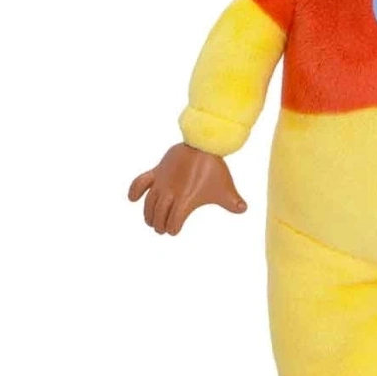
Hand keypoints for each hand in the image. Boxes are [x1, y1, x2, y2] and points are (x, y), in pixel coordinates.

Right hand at [128, 143, 246, 234]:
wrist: (204, 144)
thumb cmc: (214, 168)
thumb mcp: (225, 187)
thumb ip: (233, 202)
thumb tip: (244, 209)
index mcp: (187, 200)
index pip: (174, 222)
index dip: (173, 228)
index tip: (174, 231)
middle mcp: (172, 193)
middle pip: (159, 215)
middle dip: (160, 224)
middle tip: (162, 228)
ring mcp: (163, 182)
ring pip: (149, 203)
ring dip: (148, 214)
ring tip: (150, 220)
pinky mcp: (157, 171)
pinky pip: (141, 181)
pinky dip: (135, 190)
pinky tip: (132, 198)